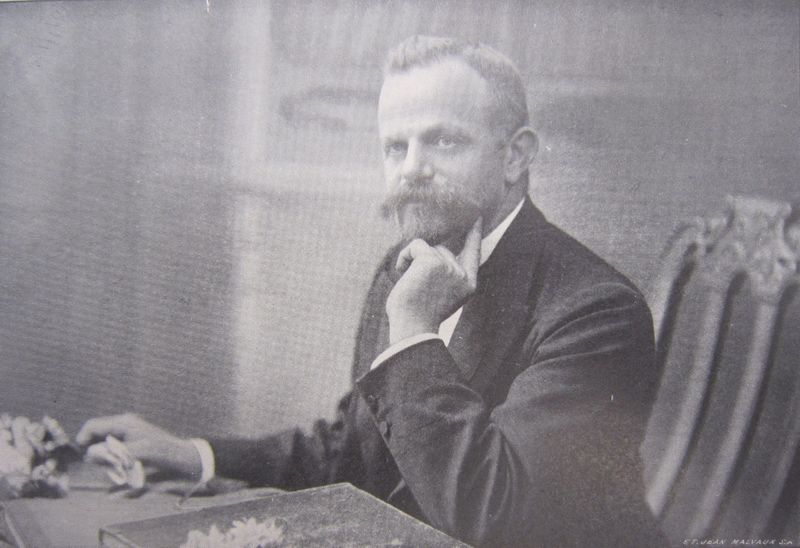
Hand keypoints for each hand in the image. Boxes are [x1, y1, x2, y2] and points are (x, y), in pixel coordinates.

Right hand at [76, 413, 200, 479]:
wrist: (184, 460)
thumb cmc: (163, 453)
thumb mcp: (137, 452)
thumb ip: (112, 453)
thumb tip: (89, 454)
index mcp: (123, 423)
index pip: (92, 426)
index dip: (83, 440)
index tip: (84, 457)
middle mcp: (124, 427)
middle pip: (96, 438)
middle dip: (96, 453)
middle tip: (106, 465)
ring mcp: (128, 437)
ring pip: (104, 449)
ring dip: (107, 461)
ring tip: (119, 469)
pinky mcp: (131, 448)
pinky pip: (115, 457)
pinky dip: (115, 465)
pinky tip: (124, 472)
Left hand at [386, 217, 481, 343]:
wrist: (412, 328)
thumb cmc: (419, 316)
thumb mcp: (442, 296)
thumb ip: (447, 276)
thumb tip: (434, 253)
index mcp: (468, 285)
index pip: (474, 253)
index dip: (474, 234)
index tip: (477, 217)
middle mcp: (462, 274)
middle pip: (442, 251)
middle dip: (425, 262)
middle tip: (417, 287)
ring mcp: (448, 266)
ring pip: (427, 249)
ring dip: (413, 262)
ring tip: (410, 284)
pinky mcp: (431, 260)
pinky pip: (415, 245)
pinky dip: (404, 257)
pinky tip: (401, 273)